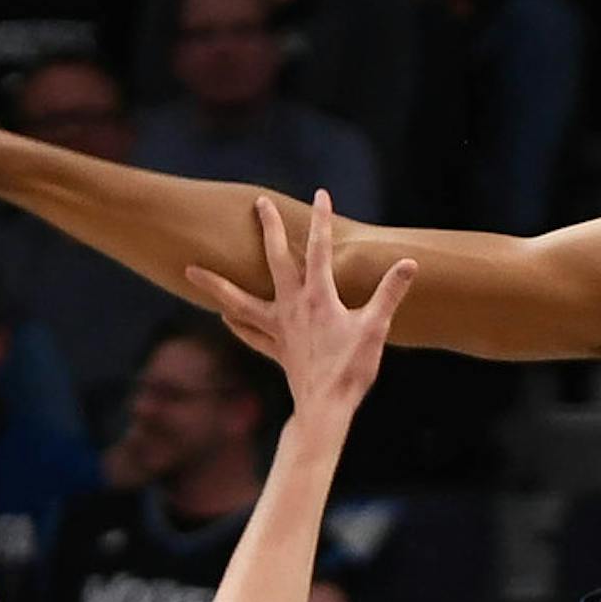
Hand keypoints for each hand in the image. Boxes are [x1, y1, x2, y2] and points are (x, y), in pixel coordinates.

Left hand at [186, 190, 415, 429]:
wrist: (326, 408)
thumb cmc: (351, 370)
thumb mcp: (376, 328)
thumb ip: (390, 293)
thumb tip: (409, 264)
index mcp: (318, 297)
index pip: (319, 250)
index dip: (322, 220)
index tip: (321, 193)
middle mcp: (292, 307)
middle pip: (276, 260)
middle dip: (269, 228)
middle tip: (259, 203)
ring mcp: (279, 330)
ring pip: (241, 301)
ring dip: (217, 285)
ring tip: (191, 271)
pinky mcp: (276, 351)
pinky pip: (251, 335)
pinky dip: (237, 325)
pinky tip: (225, 316)